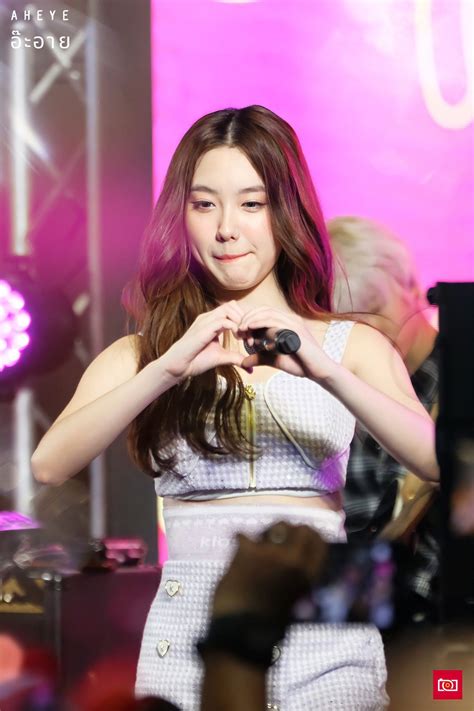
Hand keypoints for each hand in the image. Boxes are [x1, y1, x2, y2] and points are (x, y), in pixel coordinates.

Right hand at [158, 301, 249, 382]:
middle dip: (245, 318)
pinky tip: (238, 339)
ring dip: (240, 321)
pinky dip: (235, 328)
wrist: (179, 366)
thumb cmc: (196, 360)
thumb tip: (251, 367)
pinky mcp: (203, 328)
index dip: (244, 320)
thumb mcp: (221, 357)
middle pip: (233, 305)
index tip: (250, 337)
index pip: (232, 310)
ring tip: (244, 337)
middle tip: (250, 335)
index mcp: (212, 321)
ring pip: (229, 308)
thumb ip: (236, 358)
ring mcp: (205, 320)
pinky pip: (224, 321)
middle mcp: (208, 317)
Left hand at [211, 522, 326, 620]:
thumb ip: (296, 577)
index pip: (319, 541)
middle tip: (279, 538)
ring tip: (259, 543)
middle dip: (292, 530)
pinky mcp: (246, 552)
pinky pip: (244, 535)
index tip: (301, 537)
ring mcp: (270, 553)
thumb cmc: (269, 623)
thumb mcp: (294, 600)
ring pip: (275, 526)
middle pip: (300, 528)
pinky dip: (240, 540)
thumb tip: (293, 559)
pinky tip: (237, 545)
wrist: (242, 634)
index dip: (310, 536)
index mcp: (308, 575)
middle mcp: (294, 560)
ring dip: (268, 532)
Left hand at [238, 307, 335, 380]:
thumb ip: (259, 358)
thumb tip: (243, 362)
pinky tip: (249, 327)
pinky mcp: (295, 329)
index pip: (264, 313)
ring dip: (251, 319)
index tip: (239, 332)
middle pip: (263, 310)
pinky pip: (274, 320)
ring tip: (241, 329)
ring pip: (267, 313)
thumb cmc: (300, 364)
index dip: (249, 320)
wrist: (319, 371)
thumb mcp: (274, 359)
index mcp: (286, 323)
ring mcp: (293, 322)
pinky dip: (259, 321)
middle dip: (247, 317)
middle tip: (237, 330)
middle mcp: (290, 319)